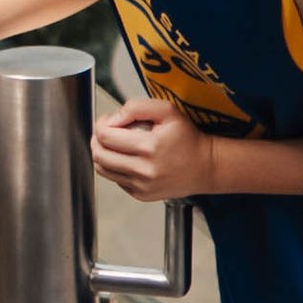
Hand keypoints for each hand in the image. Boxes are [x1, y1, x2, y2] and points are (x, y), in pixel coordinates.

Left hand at [91, 93, 213, 203]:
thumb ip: (137, 107)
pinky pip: (115, 180)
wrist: (205, 167)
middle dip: (97, 138)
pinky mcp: (140, 195)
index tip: (110, 119)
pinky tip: (128, 158)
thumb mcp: (167, 111)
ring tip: (115, 143)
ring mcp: (140, 186)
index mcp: (149, 147)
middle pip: (99, 154)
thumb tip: (114, 118)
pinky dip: (115, 167)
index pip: (105, 135)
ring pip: (102, 169)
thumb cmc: (188, 139)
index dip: (102, 123)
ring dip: (103, 153)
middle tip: (107, 130)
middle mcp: (143, 170)